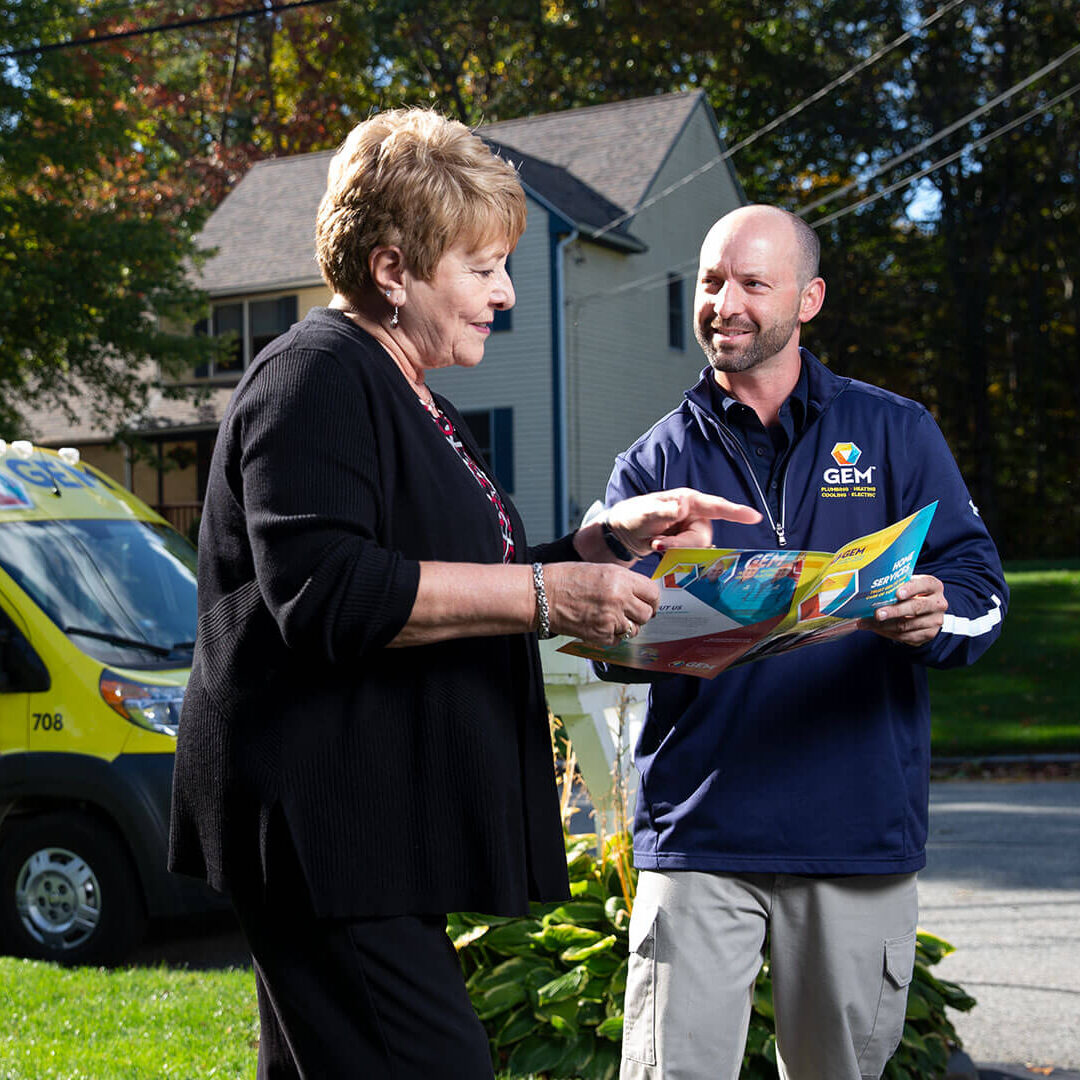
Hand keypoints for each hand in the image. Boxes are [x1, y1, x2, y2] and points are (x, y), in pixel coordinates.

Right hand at [542, 562, 659, 646]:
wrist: (542, 595)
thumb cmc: (565, 579)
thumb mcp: (600, 570)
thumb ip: (623, 582)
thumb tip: (640, 594)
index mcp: (621, 578)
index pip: (653, 593)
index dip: (652, 600)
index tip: (649, 603)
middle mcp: (619, 599)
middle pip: (647, 614)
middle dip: (640, 614)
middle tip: (630, 613)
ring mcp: (610, 619)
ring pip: (634, 630)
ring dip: (626, 627)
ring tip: (611, 619)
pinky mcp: (600, 636)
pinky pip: (618, 641)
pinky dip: (612, 636)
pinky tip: (600, 626)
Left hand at [606, 488, 761, 555]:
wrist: (622, 533)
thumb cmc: (633, 516)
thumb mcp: (645, 512)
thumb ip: (665, 510)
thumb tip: (683, 505)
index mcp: (688, 501)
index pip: (716, 506)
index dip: (737, 512)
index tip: (755, 517)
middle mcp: (694, 514)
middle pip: (703, 537)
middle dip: (681, 545)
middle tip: (658, 544)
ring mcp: (691, 529)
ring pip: (696, 549)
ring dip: (675, 550)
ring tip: (655, 543)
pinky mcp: (686, 543)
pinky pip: (689, 555)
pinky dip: (674, 555)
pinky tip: (659, 547)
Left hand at [858, 575, 947, 646]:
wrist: (925, 611)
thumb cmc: (911, 593)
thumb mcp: (907, 584)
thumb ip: (895, 585)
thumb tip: (870, 590)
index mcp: (933, 586)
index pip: (924, 585)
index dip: (910, 589)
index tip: (897, 594)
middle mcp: (938, 603)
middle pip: (915, 608)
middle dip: (894, 611)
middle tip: (877, 614)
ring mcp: (935, 621)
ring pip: (907, 625)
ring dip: (884, 625)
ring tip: (866, 623)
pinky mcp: (929, 634)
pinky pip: (905, 636)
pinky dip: (887, 633)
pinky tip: (875, 629)